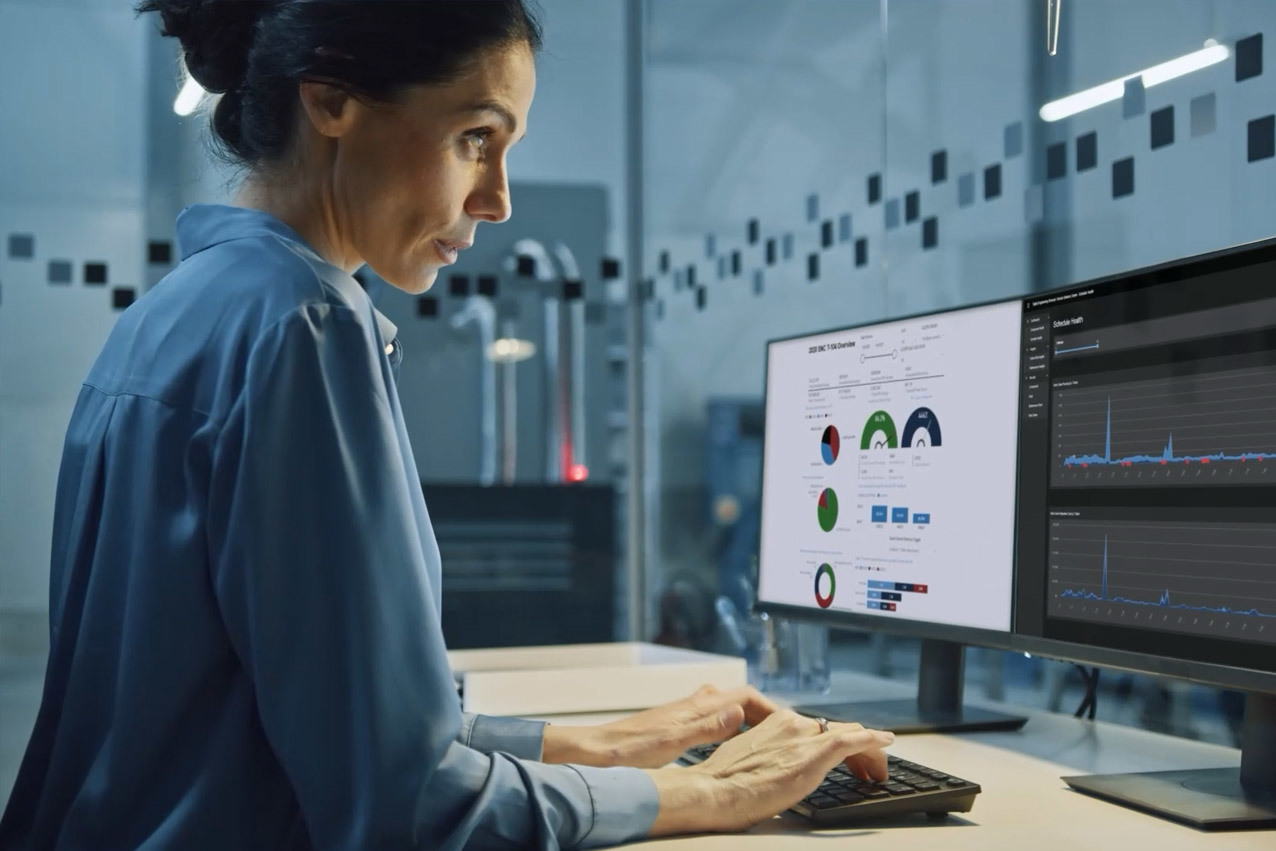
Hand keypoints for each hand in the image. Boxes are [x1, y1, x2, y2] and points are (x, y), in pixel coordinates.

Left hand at [543, 684, 780, 768]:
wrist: (596, 752)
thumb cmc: (629, 749)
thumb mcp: (673, 742)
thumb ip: (707, 727)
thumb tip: (740, 712)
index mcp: (696, 706)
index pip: (745, 696)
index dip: (769, 707)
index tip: (788, 723)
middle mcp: (691, 704)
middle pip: (737, 697)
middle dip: (761, 710)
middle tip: (780, 731)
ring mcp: (682, 713)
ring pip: (723, 706)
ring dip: (744, 716)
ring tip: (760, 737)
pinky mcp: (673, 724)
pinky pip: (711, 718)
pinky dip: (727, 725)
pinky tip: (725, 743)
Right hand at [644, 710, 894, 835]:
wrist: (711, 790)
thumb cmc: (720, 783)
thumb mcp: (747, 759)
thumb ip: (768, 754)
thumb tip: (778, 764)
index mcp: (776, 723)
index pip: (816, 729)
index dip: (835, 742)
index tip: (843, 758)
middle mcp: (793, 723)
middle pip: (836, 731)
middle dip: (856, 750)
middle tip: (864, 770)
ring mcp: (804, 737)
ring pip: (849, 736)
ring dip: (867, 753)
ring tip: (876, 772)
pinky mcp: (813, 754)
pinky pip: (854, 741)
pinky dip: (873, 740)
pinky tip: (886, 744)